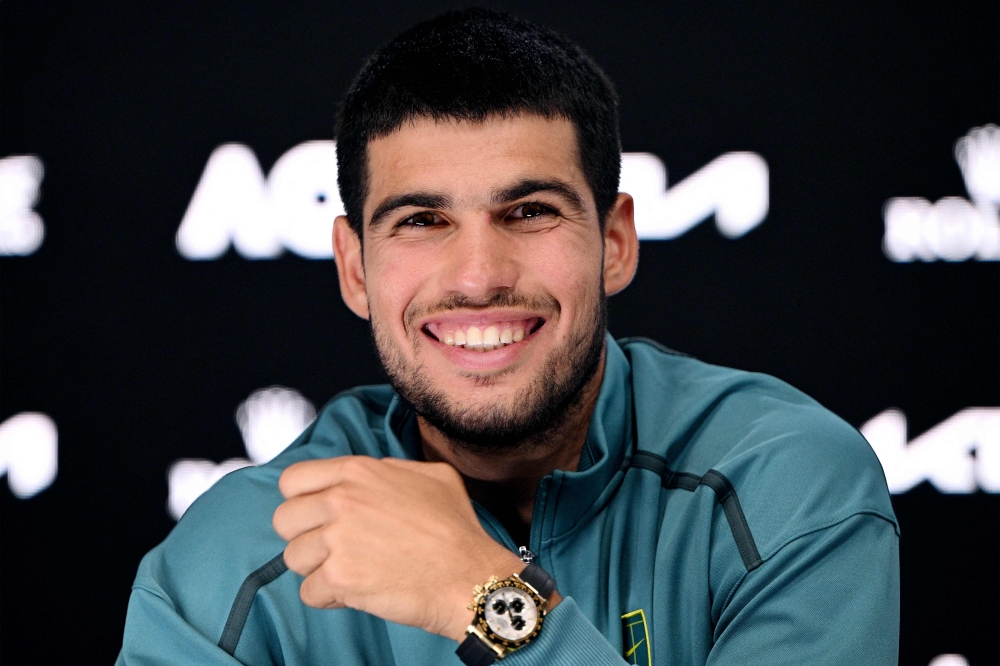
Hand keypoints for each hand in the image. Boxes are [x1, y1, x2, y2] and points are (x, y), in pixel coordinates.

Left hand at [272, 455, 525, 640]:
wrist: (469, 576)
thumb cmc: (457, 529)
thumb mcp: (433, 476)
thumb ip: (391, 469)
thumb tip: (373, 475)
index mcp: (358, 471)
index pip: (293, 480)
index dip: (302, 499)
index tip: (317, 515)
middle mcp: (341, 500)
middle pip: (284, 519)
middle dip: (305, 536)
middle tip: (333, 548)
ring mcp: (337, 539)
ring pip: (292, 558)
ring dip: (317, 569)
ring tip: (350, 571)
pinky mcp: (339, 578)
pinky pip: (308, 592)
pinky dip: (329, 598)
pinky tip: (357, 592)